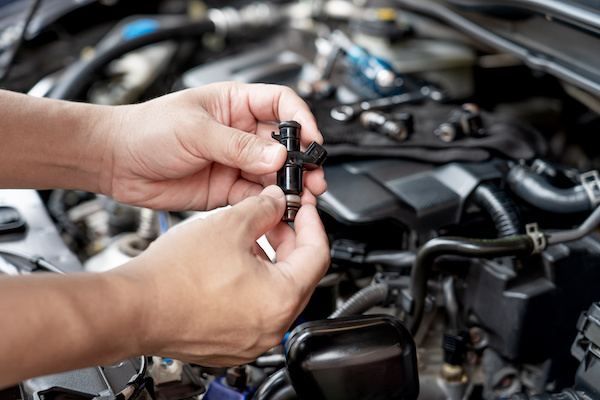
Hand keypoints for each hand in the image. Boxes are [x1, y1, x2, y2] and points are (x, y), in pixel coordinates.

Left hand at [99, 81, 325, 210]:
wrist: (115, 162)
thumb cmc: (145, 130)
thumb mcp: (195, 131)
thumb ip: (237, 146)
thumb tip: (275, 156)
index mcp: (234, 104)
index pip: (281, 104)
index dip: (301, 120)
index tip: (312, 140)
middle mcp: (240, 133)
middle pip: (284, 144)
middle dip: (301, 160)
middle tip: (313, 177)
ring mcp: (234, 161)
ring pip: (273, 174)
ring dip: (288, 185)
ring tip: (298, 197)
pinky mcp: (226, 188)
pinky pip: (255, 196)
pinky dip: (269, 204)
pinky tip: (275, 208)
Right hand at [112, 185, 329, 365]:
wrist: (132, 309)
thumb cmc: (174, 278)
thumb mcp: (229, 224)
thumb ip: (263, 209)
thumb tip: (276, 203)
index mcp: (281, 299)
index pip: (318, 254)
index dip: (312, 222)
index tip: (304, 209)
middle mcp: (272, 327)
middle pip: (298, 275)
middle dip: (289, 240)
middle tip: (275, 217)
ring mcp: (250, 340)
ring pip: (274, 293)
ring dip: (269, 261)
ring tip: (249, 236)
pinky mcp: (229, 344)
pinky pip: (253, 310)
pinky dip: (251, 284)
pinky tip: (232, 263)